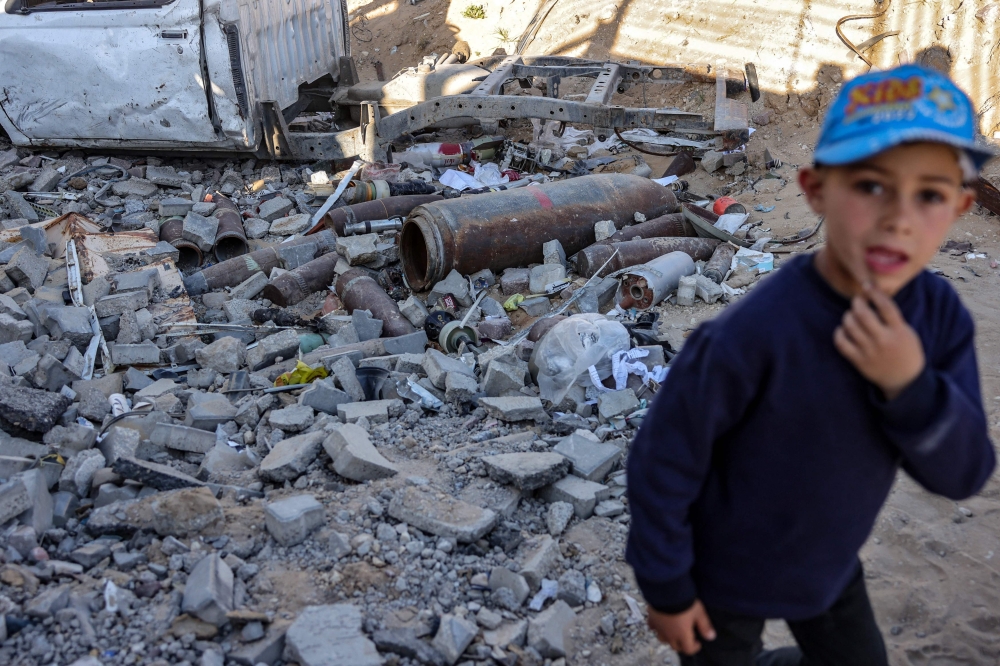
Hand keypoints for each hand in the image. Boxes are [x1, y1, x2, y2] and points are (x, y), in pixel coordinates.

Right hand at [647, 600, 715, 654]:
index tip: (698, 642)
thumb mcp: (699, 613)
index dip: (694, 648)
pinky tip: (661, 622)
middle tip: (687, 637)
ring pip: (663, 639)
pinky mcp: (652, 620)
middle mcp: (670, 635)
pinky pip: (653, 627)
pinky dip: (657, 627)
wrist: (666, 592)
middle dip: (682, 644)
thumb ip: (705, 626)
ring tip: (673, 631)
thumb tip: (711, 637)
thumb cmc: (684, 603)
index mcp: (682, 635)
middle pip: (675, 646)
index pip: (688, 649)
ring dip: (669, 638)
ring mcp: (659, 628)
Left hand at [834, 284, 924, 399]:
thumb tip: (875, 297)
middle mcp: (884, 340)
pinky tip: (842, 330)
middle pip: (863, 315)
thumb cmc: (906, 352)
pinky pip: (842, 343)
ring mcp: (870, 351)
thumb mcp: (907, 333)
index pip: (886, 307)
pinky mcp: (859, 361)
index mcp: (899, 331)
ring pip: (850, 327)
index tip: (867, 286)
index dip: (874, 293)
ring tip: (851, 316)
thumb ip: (893, 318)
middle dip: (857, 303)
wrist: (905, 381)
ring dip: (847, 317)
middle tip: (857, 301)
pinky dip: (839, 333)